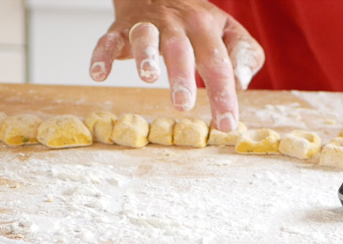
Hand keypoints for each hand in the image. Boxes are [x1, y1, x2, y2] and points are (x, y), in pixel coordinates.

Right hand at [89, 0, 264, 130]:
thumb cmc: (196, 20)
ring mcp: (146, 25)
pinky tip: (98, 74)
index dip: (223, 95)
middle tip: (183, 105)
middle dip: (181, 76)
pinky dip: (102, 55)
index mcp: (204, 29)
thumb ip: (243, 54)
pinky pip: (108, 40)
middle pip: (180, 49)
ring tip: (148, 78)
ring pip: (144, 37)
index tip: (226, 124)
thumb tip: (241, 82)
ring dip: (145, 57)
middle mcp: (175, 25)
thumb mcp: (228, 31)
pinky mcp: (120, 29)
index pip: (217, 63)